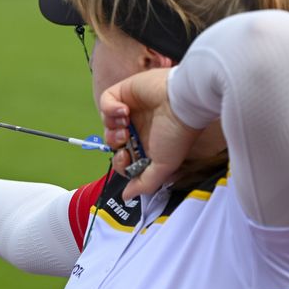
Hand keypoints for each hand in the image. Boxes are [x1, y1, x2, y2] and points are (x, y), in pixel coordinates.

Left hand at [99, 68, 200, 199]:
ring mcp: (130, 109)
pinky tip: (124, 110)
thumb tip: (126, 197)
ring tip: (126, 124)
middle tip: (125, 140)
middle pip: (112, 141)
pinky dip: (110, 108)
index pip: (122, 157)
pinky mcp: (125, 92)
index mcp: (146, 144)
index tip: (126, 157)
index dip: (119, 161)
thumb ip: (144, 184)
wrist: (183, 103)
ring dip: (112, 127)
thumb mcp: (163, 166)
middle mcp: (137, 127)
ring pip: (106, 122)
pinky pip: (106, 102)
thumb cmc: (177, 134)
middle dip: (114, 144)